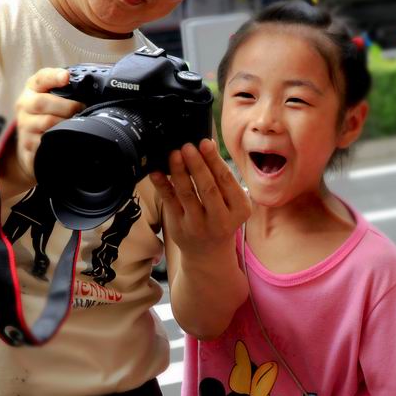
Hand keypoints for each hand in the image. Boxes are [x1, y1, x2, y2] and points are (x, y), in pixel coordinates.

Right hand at [13, 68, 83, 181]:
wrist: (32, 138)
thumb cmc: (50, 112)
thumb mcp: (54, 95)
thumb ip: (68, 87)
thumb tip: (90, 82)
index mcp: (33, 89)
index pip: (41, 78)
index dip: (53, 77)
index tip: (66, 77)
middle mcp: (24, 106)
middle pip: (41, 103)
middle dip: (67, 106)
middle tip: (82, 109)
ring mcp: (24, 126)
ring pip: (45, 124)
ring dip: (65, 124)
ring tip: (78, 125)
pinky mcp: (27, 145)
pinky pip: (44, 144)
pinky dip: (58, 141)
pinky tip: (69, 140)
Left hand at [149, 139, 250, 259]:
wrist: (209, 253)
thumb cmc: (221, 217)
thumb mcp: (232, 201)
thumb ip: (222, 176)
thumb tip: (207, 143)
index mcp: (239, 209)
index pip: (226, 181)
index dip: (215, 161)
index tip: (205, 143)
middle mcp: (220, 219)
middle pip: (208, 188)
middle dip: (197, 165)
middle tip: (188, 146)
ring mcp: (198, 225)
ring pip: (188, 194)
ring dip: (179, 172)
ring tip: (174, 154)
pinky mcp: (179, 228)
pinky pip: (170, 203)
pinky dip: (162, 186)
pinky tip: (156, 172)